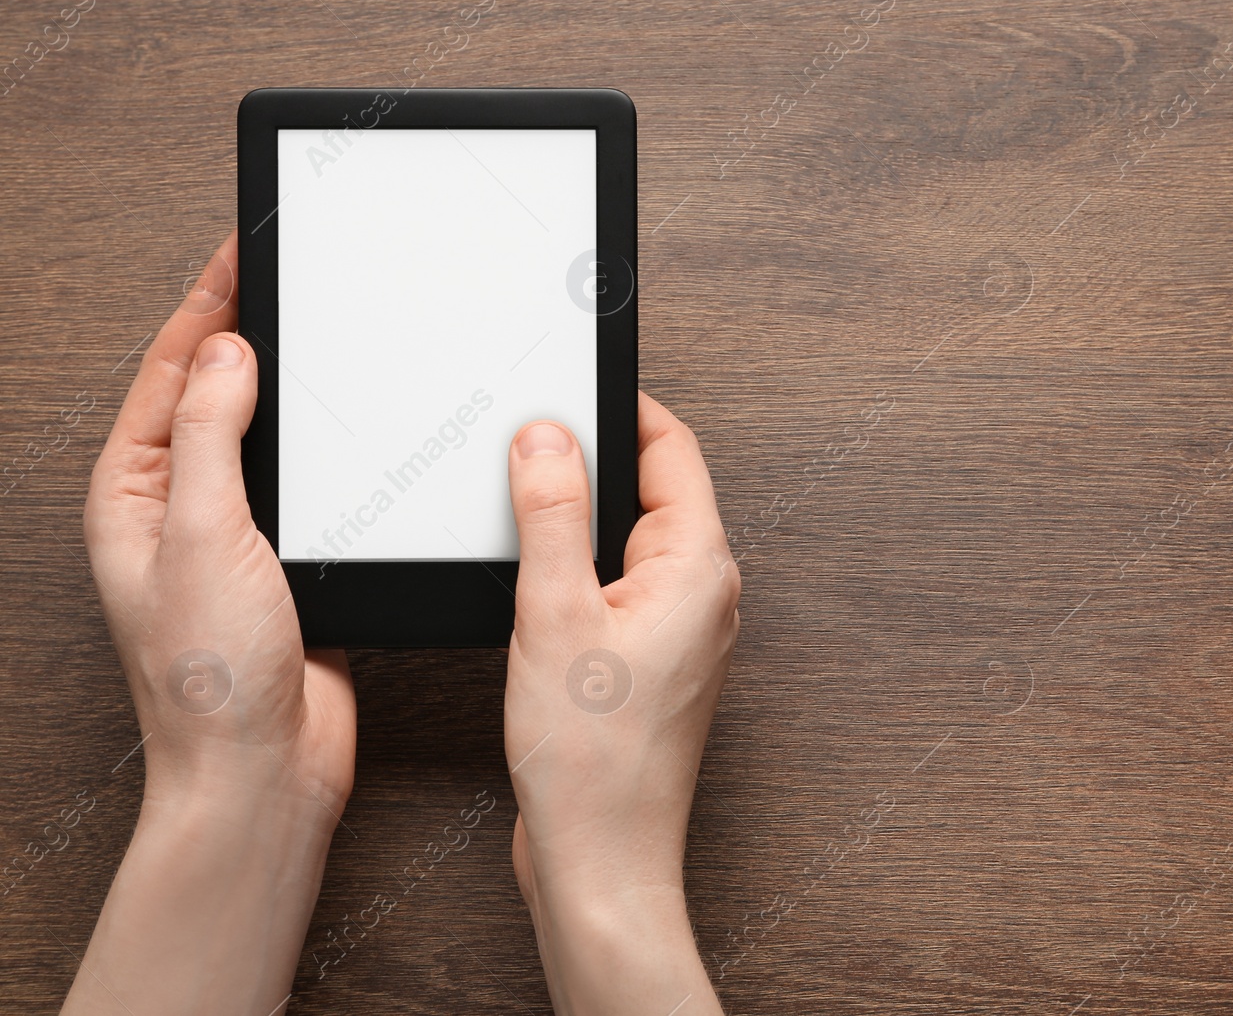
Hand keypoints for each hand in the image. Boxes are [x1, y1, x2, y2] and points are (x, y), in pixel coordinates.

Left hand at [64, 230, 355, 1013]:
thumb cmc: (209, 673)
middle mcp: (177, 508)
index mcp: (132, 493)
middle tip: (284, 275)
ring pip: (265, 437)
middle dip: (246, 333)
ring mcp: (234, 534)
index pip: (169, 372)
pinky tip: (349, 429)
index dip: (205, 306)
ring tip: (317, 334)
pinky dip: (328, 451)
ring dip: (290, 391)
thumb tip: (224, 352)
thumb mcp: (200, 530)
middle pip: (213, 393)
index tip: (241, 254)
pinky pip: (307, 484)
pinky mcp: (288, 561)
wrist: (262, 765)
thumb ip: (211, 433)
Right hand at [504, 392, 738, 1015]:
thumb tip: (547, 438)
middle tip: (526, 441)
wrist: (600, 859)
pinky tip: (530, 579)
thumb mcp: (555, 614)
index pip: (672, 450)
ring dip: (579, 518)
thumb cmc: (592, 759)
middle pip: (652, 490)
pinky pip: (617, 585)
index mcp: (699, 567)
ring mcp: (678, 630)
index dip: (622, 408)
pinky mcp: (647, 661)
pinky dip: (577, 567)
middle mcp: (701, 593)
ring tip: (518, 506)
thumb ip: (551, 516)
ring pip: (629, 540)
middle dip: (592, 459)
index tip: (570, 385)